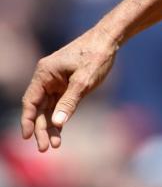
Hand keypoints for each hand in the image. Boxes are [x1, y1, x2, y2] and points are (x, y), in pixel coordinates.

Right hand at [20, 30, 117, 151]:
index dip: (28, 120)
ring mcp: (56, 81)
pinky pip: (59, 103)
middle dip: (41, 128)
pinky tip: (60, 131)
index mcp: (44, 73)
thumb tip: (56, 123)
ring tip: (56, 144)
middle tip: (45, 148)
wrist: (109, 39)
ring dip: (51, 125)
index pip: (30, 101)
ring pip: (49, 107)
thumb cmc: (96, 56)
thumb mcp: (84, 81)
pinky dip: (59, 116)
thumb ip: (69, 102)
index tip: (27, 137)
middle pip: (39, 107)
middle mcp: (47, 77)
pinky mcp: (66, 83)